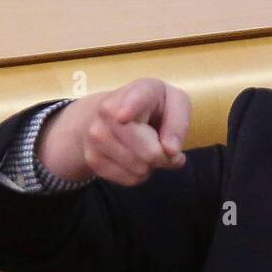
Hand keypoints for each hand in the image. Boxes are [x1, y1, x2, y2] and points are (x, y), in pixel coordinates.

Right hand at [38, 77, 191, 185]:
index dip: (130, 108)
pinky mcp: (92, 158)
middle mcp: (108, 110)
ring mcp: (96, 135)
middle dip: (164, 156)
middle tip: (163, 144)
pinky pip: (130, 179)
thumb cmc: (154, 108)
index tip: (123, 116)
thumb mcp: (175, 105)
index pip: (134, 98)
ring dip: (151, 165)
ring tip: (145, 146)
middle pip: (149, 153)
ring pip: (140, 169)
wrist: (114, 113)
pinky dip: (138, 174)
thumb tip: (170, 151)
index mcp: (137, 91)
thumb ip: (179, 124)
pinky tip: (133, 156)